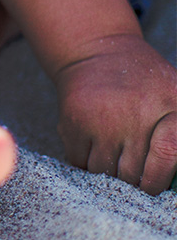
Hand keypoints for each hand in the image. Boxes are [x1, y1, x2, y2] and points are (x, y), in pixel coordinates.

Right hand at [54, 33, 176, 191]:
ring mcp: (101, 119)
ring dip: (107, 173)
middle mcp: (134, 113)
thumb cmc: (146, 84)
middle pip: (132, 172)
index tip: (152, 187)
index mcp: (169, 107)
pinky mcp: (73, 123)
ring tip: (113, 156)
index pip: (168, 154)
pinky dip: (85, 162)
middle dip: (132, 180)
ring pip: (103, 172)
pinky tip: (94, 147)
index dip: (159, 178)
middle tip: (131, 172)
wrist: (97, 53)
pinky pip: (78, 162)